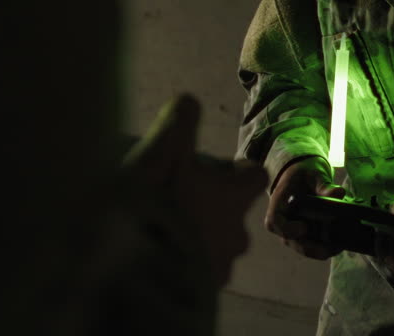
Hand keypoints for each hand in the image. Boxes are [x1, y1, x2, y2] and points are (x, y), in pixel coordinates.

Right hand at [123, 93, 266, 286]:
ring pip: (215, 244)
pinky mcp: (200, 292)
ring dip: (195, 236)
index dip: (238, 171)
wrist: (138, 271)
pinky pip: (197, 271)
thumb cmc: (154, 206)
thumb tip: (189, 100)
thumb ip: (179, 122)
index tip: (217, 170)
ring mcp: (220, 267)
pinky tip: (157, 253)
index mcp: (233, 197)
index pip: (255, 177)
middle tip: (175, 199)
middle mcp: (236, 234)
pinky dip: (182, 260)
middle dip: (210, 207)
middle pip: (232, 213)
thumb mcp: (161, 151)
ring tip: (161, 229)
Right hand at [264, 156, 345, 258]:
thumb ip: (323, 184)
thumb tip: (338, 193)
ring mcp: (291, 232)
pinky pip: (311, 247)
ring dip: (320, 250)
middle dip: (310, 248)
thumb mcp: (313, 175)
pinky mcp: (303, 236)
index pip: (274, 221)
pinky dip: (325, 248)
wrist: (302, 179)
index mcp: (278, 204)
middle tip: (329, 249)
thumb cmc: (304, 175)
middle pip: (290, 241)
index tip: (304, 228)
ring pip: (301, 248)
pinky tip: (339, 245)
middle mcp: (282, 222)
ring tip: (339, 247)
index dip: (287, 229)